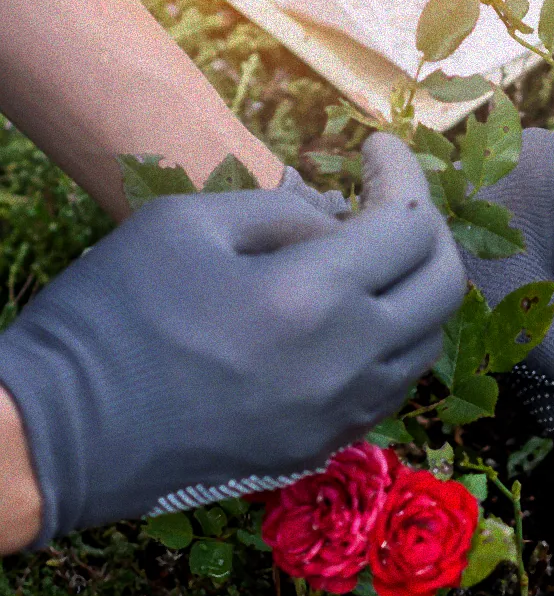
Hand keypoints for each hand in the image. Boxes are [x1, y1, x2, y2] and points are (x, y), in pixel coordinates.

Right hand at [0, 133, 464, 545]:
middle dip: (429, 231)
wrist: (66, 435)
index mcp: (312, 298)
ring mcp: (343, 414)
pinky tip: (354, 318)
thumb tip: (341, 223)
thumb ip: (282, 212)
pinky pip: (392, 386)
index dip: (403, 175)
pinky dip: (393, 341)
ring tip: (372, 258)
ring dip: (415, 290)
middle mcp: (349, 362)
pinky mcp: (326, 445)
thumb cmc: (112, 315)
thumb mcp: (185, 224)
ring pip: (426, 343)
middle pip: (443, 287)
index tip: (377, 150)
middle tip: (390, 202)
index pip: (408, 225)